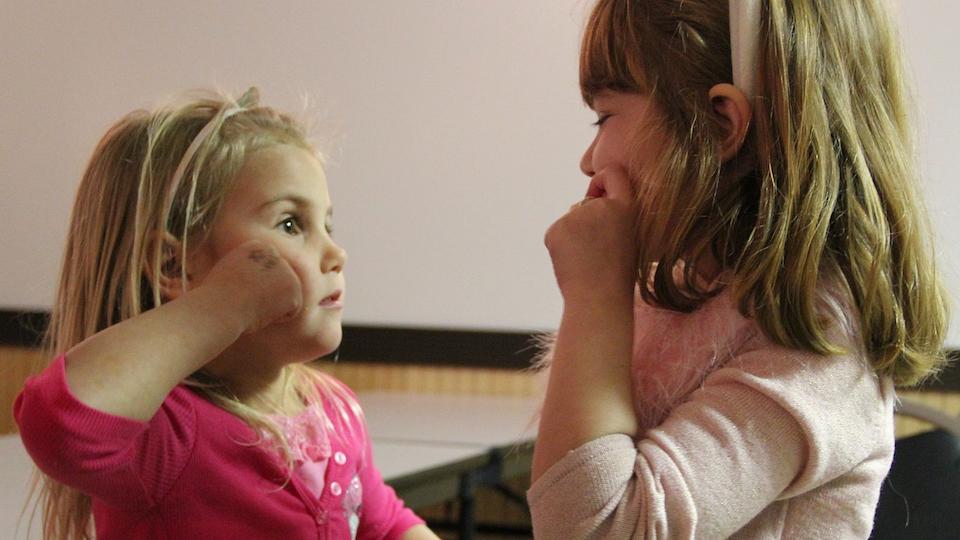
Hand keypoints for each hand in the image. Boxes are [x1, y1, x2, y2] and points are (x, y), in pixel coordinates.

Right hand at [200, 240, 302, 332]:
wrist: (220, 307)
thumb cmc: (217, 298)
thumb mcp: (230, 273)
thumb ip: (250, 270)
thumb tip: (261, 282)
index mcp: (257, 247)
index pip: (267, 275)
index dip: (253, 289)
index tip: (238, 291)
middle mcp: (276, 254)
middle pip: (278, 286)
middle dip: (264, 298)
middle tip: (244, 300)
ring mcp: (287, 270)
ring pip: (285, 298)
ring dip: (270, 307)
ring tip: (251, 304)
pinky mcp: (293, 289)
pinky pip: (291, 311)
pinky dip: (277, 318)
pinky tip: (261, 310)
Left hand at [544, 168, 638, 303]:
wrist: (599, 300)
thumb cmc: (618, 276)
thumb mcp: (630, 237)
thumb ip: (614, 215)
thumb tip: (588, 197)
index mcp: (625, 208)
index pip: (613, 173)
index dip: (604, 181)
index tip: (600, 193)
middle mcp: (600, 206)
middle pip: (587, 202)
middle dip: (588, 221)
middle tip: (598, 250)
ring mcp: (576, 216)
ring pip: (572, 220)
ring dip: (575, 236)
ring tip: (588, 260)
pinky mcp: (555, 229)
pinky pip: (557, 232)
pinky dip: (561, 246)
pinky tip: (573, 263)